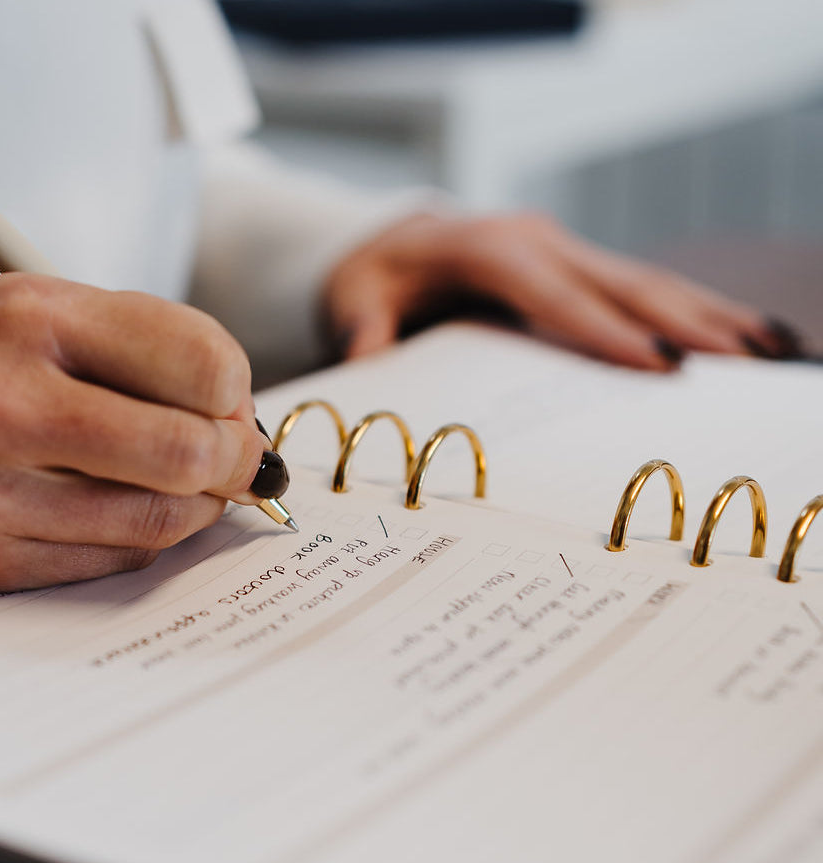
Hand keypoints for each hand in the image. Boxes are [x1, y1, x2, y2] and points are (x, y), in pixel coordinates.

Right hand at [0, 275, 268, 590]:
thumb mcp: (22, 307)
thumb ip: (133, 345)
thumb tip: (235, 406)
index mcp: (25, 318)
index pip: (196, 360)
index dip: (236, 391)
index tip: (231, 402)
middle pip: (188, 452)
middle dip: (236, 460)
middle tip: (235, 458)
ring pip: (159, 520)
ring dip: (198, 506)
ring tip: (186, 483)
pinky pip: (111, 560)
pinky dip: (143, 537)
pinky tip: (124, 508)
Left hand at [322, 212, 795, 369]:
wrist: (391, 240)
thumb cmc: (375, 274)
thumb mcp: (355, 300)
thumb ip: (363, 332)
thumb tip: (367, 364)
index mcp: (486, 248)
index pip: (551, 292)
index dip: (604, 329)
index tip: (658, 364)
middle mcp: (536, 241)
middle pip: (618, 282)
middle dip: (683, 322)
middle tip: (741, 361)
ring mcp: (563, 248)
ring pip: (644, 280)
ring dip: (706, 314)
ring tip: (764, 349)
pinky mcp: (576, 264)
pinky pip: (639, 288)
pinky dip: (691, 310)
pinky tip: (735, 335)